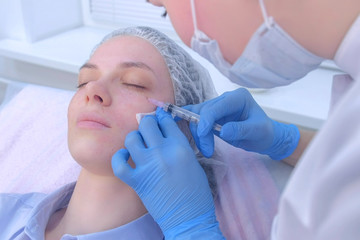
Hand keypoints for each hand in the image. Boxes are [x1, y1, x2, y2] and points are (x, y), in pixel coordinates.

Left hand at [112, 108, 223, 238]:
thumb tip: (164, 133)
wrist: (189, 217)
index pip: (166, 121)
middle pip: (147, 124)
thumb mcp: (192, 162)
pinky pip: (119, 163)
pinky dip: (119, 157)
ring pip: (131, 139)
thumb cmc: (196, 191)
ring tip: (139, 144)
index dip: (161, 117)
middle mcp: (163, 153)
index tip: (159, 117)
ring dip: (134, 139)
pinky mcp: (137, 181)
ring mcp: (148, 167)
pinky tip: (125, 156)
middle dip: (147, 124)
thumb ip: (178, 145)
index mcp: (180, 147)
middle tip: (149, 130)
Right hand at [185, 88, 299, 159]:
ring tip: (206, 149)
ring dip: (198, 133)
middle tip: (207, 150)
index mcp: (238, 97)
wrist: (265, 137)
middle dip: (201, 131)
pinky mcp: (212, 116)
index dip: (206, 119)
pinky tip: (179, 124)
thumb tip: (223, 131)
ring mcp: (218, 106)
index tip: (203, 134)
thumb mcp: (257, 131)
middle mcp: (226, 98)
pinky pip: (197, 117)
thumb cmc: (264, 133)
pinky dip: (190, 123)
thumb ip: (241, 129)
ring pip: (197, 115)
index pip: (216, 107)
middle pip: (204, 111)